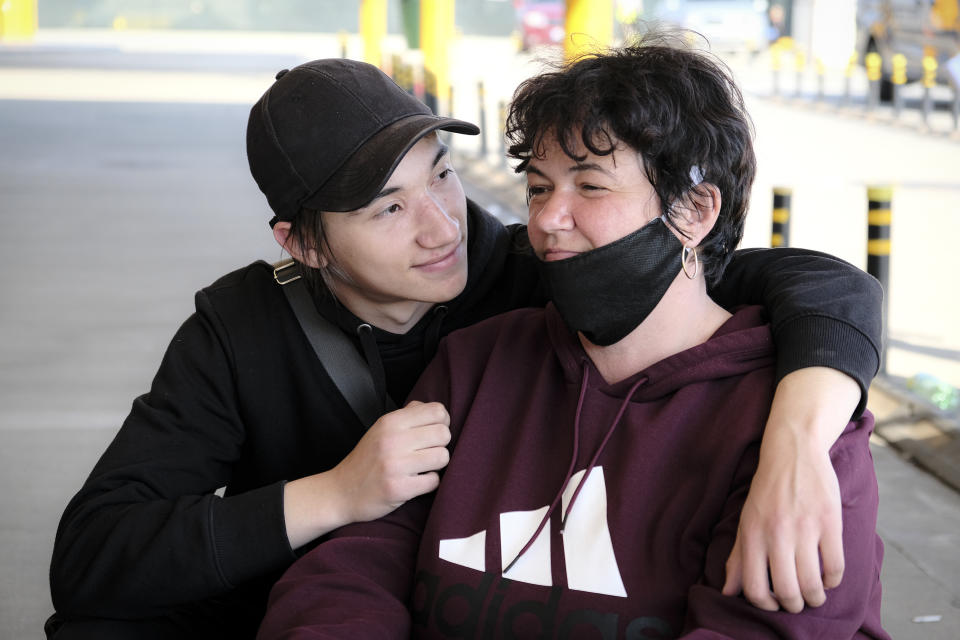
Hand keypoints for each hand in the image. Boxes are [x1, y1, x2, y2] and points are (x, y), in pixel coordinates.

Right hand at [332, 401, 451, 522]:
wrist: (341, 492)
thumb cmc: (367, 459)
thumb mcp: (382, 429)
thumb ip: (409, 415)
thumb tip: (438, 411)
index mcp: (390, 422)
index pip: (437, 411)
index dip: (442, 422)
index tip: (432, 432)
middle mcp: (392, 440)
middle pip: (444, 434)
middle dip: (440, 444)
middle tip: (427, 452)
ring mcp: (395, 465)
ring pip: (442, 457)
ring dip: (436, 465)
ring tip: (422, 467)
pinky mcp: (399, 489)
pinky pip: (434, 481)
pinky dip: (429, 483)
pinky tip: (415, 481)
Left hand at [722, 437, 842, 611]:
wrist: (793, 452)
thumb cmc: (767, 491)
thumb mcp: (746, 521)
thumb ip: (737, 558)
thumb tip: (728, 593)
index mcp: (752, 534)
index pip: (754, 588)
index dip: (765, 605)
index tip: (773, 604)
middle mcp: (776, 533)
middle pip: (787, 592)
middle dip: (794, 605)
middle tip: (797, 602)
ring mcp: (805, 528)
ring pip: (812, 584)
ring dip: (815, 597)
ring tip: (814, 594)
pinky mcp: (830, 522)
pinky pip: (835, 567)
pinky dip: (833, 581)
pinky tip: (828, 577)